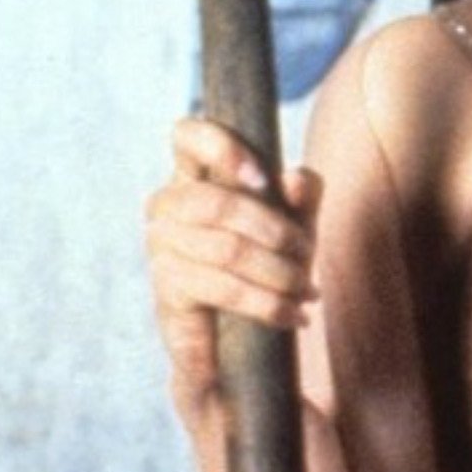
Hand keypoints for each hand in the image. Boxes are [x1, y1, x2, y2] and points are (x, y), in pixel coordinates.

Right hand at [142, 115, 320, 422]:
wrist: (236, 335)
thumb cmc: (266, 261)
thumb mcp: (295, 225)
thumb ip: (302, 196)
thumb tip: (295, 179)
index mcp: (196, 175)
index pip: (187, 135)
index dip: (220, 147)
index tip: (262, 179)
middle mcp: (168, 206)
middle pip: (217, 203)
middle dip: (276, 231)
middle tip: (309, 255)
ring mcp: (161, 248)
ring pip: (226, 250)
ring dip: (280, 274)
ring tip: (308, 292)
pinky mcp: (166, 291)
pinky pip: (221, 290)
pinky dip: (267, 306)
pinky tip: (293, 316)